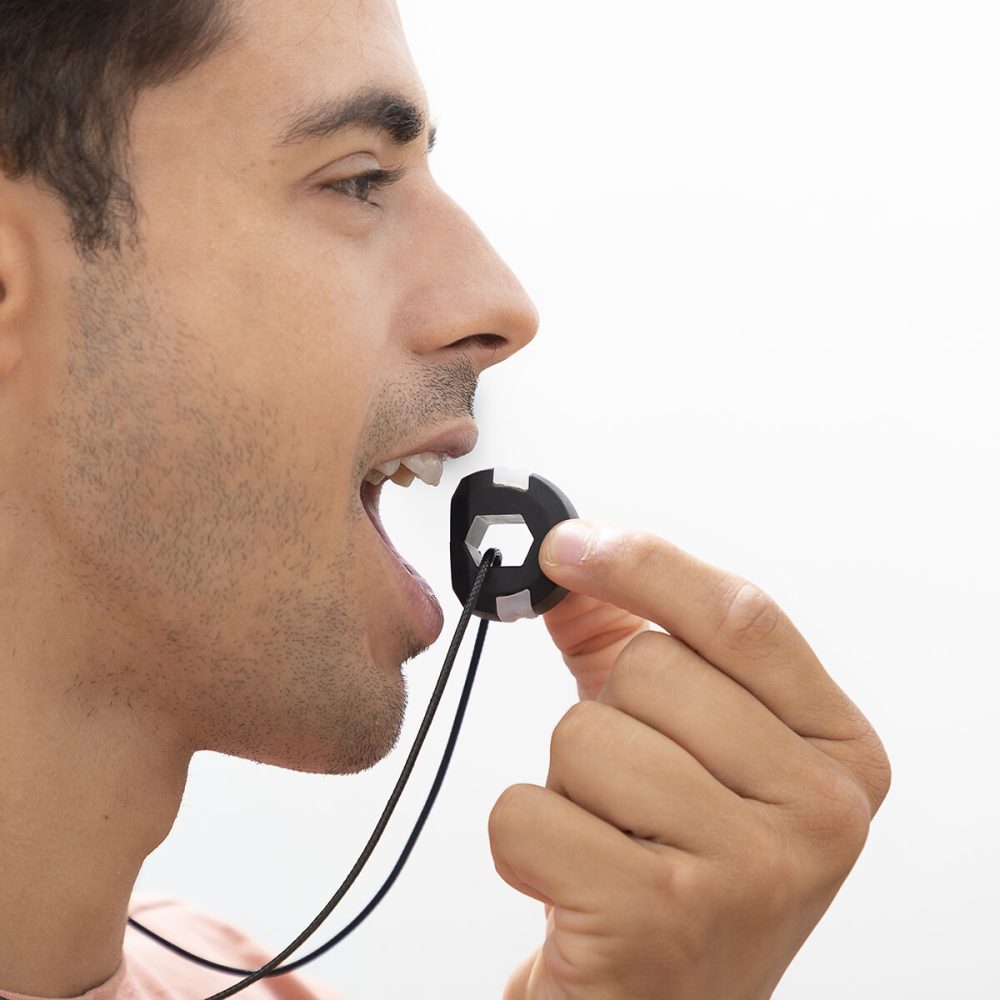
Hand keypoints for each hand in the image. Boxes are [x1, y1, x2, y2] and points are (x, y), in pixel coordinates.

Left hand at [489, 520, 891, 999]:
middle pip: (649, 669)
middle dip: (607, 719)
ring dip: (567, 787)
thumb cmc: (669, 862)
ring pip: (584, 737)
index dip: (644, 563)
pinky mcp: (659, 920)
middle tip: (631, 794)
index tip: (566, 545)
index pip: (741, 615)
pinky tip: (574, 885)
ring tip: (611, 843)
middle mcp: (821, 813)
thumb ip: (629, 637)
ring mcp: (749, 871)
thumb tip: (569, 560)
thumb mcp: (682, 741)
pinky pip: (526, 814)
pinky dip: (523, 842)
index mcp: (840, 752)